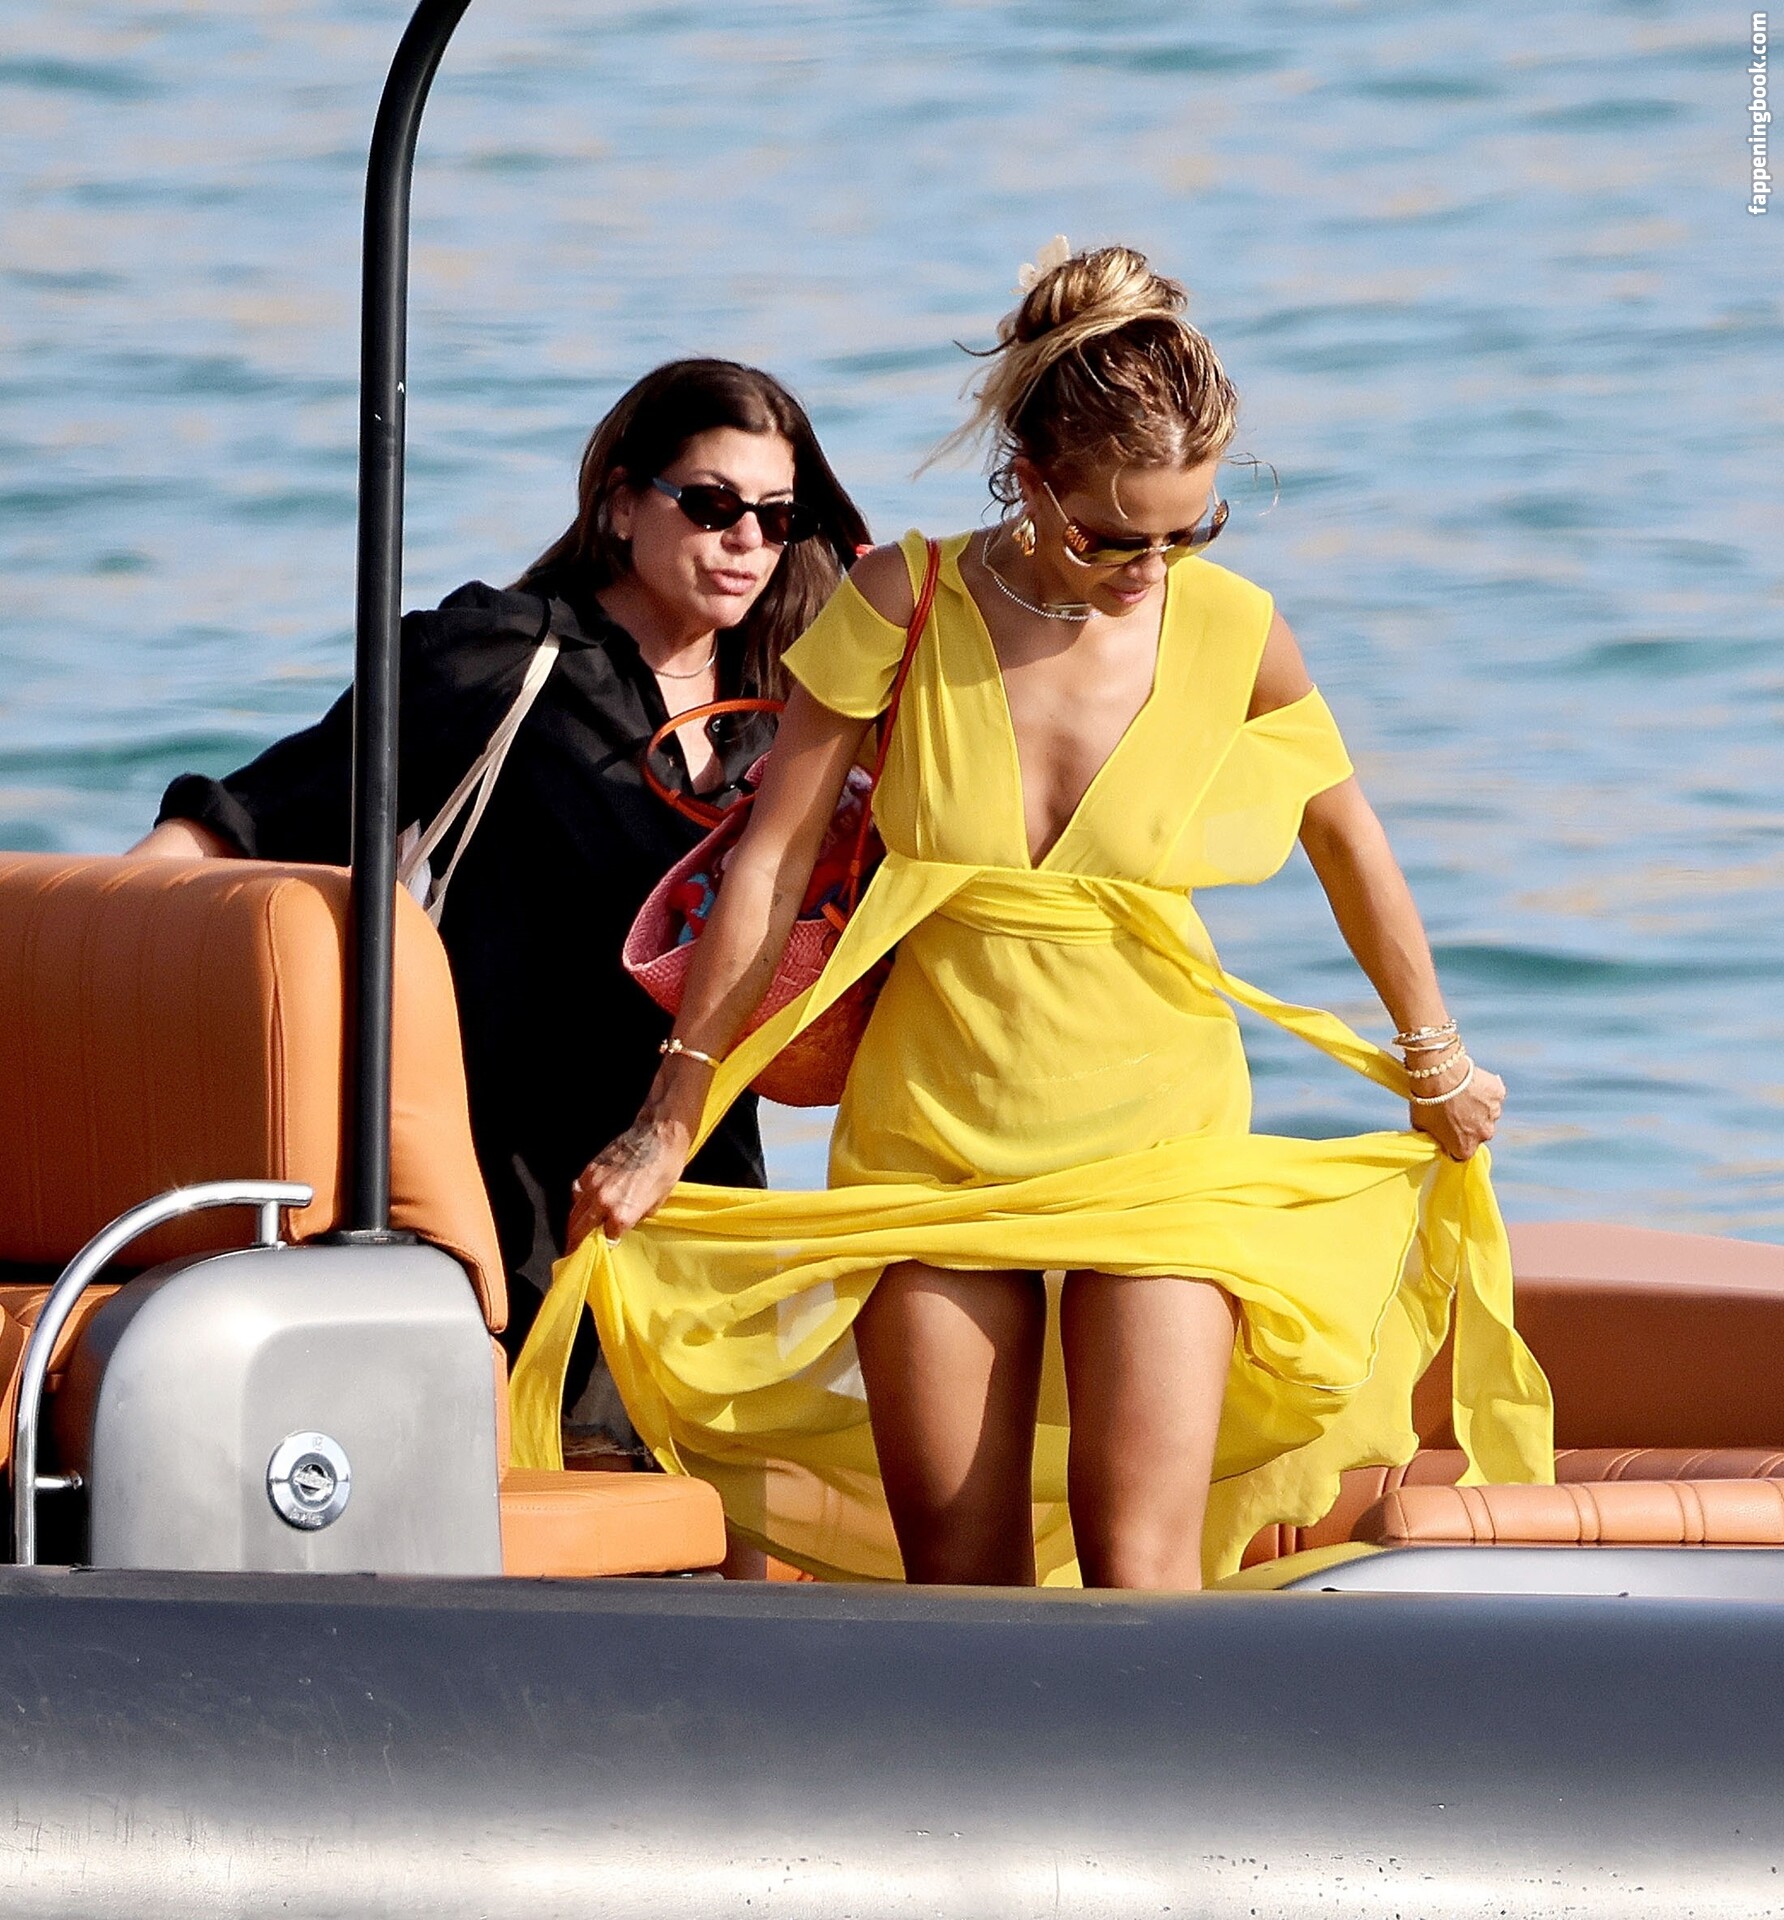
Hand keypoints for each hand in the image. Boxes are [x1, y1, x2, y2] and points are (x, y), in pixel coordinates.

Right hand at [568, 1119, 691, 1248]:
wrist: (659, 1137)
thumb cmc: (665, 1169)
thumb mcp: (657, 1203)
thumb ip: (637, 1218)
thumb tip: (625, 1224)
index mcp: (622, 1214)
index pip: (606, 1240)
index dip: (605, 1245)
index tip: (603, 1248)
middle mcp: (603, 1202)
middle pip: (580, 1230)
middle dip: (575, 1243)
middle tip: (572, 1252)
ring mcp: (593, 1185)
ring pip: (574, 1212)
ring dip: (573, 1224)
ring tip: (573, 1232)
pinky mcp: (589, 1170)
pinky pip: (577, 1191)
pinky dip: (577, 1200)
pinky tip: (581, 1204)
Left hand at [1409, 1064, 1505, 1160]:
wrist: (1438, 1074)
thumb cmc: (1426, 1101)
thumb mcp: (1421, 1126)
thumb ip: (1433, 1135)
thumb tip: (1434, 1137)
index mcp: (1465, 1149)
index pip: (1461, 1152)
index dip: (1454, 1142)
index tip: (1447, 1131)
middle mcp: (1484, 1135)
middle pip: (1478, 1133)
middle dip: (1469, 1124)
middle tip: (1454, 1109)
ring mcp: (1494, 1114)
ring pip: (1487, 1114)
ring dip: (1478, 1107)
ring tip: (1461, 1093)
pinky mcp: (1498, 1094)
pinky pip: (1493, 1094)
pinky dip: (1485, 1090)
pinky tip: (1471, 1082)